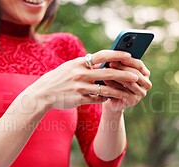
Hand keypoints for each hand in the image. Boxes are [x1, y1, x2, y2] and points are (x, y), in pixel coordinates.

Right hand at [21, 50, 139, 110]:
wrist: (43, 93)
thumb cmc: (59, 78)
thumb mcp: (70, 67)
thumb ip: (86, 65)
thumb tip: (104, 62)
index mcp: (79, 63)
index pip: (102, 56)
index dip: (117, 55)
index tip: (128, 56)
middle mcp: (80, 74)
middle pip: (108, 73)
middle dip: (124, 75)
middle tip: (136, 76)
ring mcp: (80, 87)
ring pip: (105, 89)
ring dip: (118, 91)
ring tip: (128, 93)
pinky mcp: (79, 99)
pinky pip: (97, 99)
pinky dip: (105, 98)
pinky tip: (110, 99)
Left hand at [102, 57, 151, 111]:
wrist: (113, 101)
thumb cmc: (116, 83)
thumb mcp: (119, 72)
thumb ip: (120, 64)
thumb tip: (112, 55)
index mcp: (145, 74)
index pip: (139, 64)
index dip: (128, 60)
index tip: (117, 55)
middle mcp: (146, 84)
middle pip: (135, 73)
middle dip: (121, 67)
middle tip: (110, 63)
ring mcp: (141, 93)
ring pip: (129, 83)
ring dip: (117, 76)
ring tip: (106, 71)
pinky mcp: (133, 101)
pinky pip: (122, 92)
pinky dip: (113, 86)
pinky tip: (105, 81)